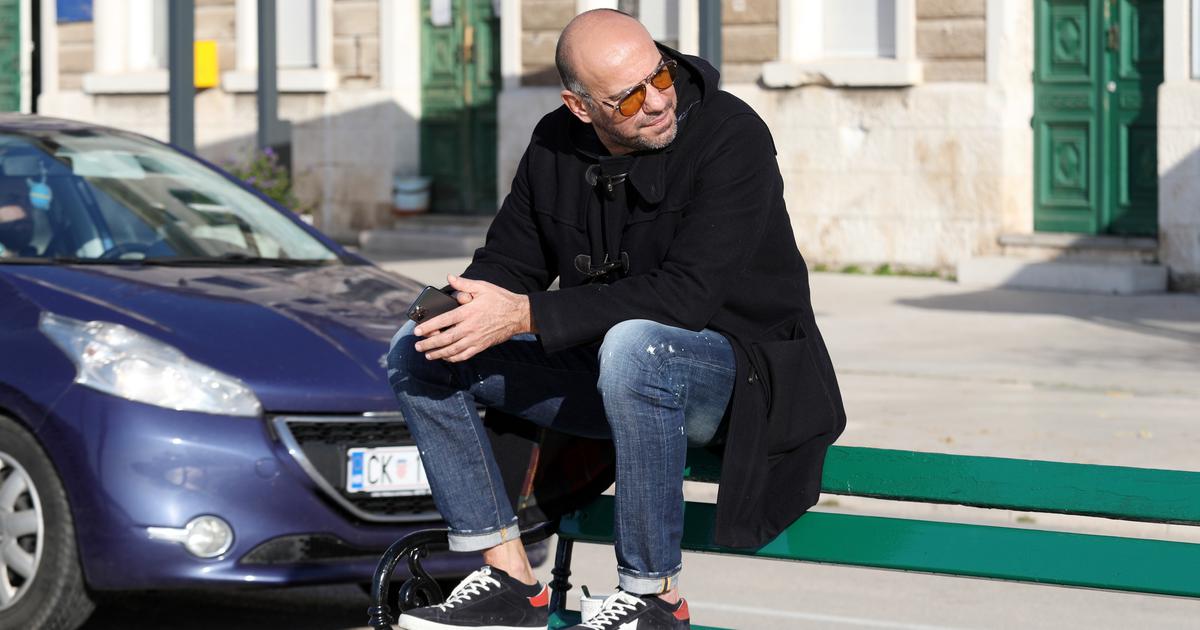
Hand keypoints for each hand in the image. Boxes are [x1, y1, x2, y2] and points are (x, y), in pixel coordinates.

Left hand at [413, 275, 532, 361]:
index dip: (429, 326)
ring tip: (427, 354)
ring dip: (438, 353)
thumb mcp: (483, 287)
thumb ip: (464, 284)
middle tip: (417, 346)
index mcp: (468, 312)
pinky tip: (445, 357)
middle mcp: (470, 327)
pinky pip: (464, 355)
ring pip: (453, 350)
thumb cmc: (500, 299)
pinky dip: (453, 358)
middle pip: (445, 339)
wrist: (518, 315)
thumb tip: (450, 278)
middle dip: (429, 344)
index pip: (444, 321)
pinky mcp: (481, 346)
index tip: (417, 330)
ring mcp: (476, 338)